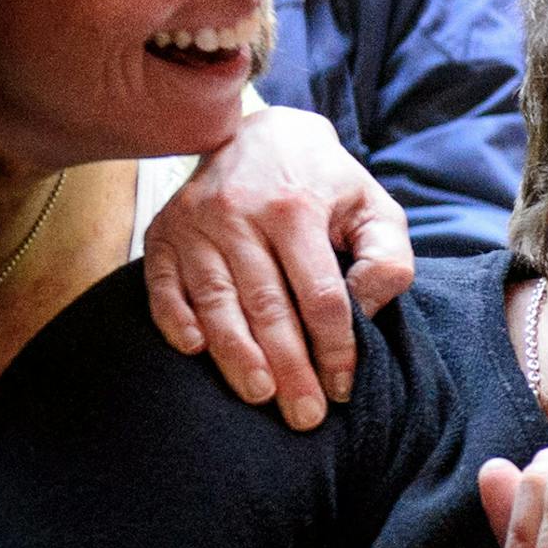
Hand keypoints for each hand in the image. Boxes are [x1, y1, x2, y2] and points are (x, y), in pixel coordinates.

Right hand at [143, 107, 414, 430]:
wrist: (260, 132)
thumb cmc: (326, 184)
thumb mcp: (373, 206)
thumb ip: (386, 256)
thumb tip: (365, 309)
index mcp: (296, 207)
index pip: (319, 294)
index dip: (333, 346)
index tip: (343, 386)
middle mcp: (240, 214)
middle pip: (267, 306)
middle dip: (288, 367)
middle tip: (304, 415)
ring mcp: (195, 223)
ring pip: (215, 302)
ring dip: (236, 355)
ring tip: (260, 396)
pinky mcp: (163, 232)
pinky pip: (161, 285)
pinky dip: (175, 320)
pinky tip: (194, 352)